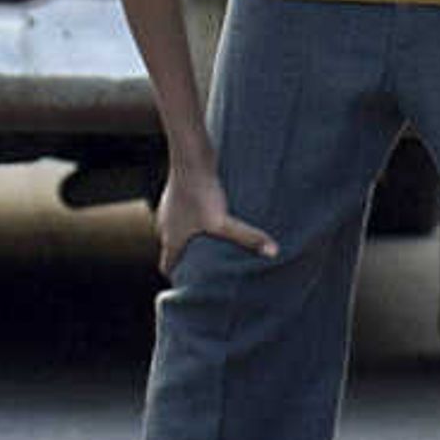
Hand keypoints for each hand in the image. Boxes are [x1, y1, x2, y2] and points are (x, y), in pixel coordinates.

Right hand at [154, 162, 277, 276]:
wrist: (189, 157)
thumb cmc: (200, 193)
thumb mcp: (223, 221)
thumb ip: (247, 238)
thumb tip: (274, 252)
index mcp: (170, 239)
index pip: (167, 265)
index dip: (178, 276)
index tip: (192, 283)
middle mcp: (165, 225)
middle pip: (175, 247)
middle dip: (191, 255)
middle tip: (211, 261)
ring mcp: (171, 206)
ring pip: (181, 226)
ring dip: (196, 233)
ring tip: (217, 237)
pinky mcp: (179, 190)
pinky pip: (188, 208)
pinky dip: (198, 214)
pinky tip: (217, 209)